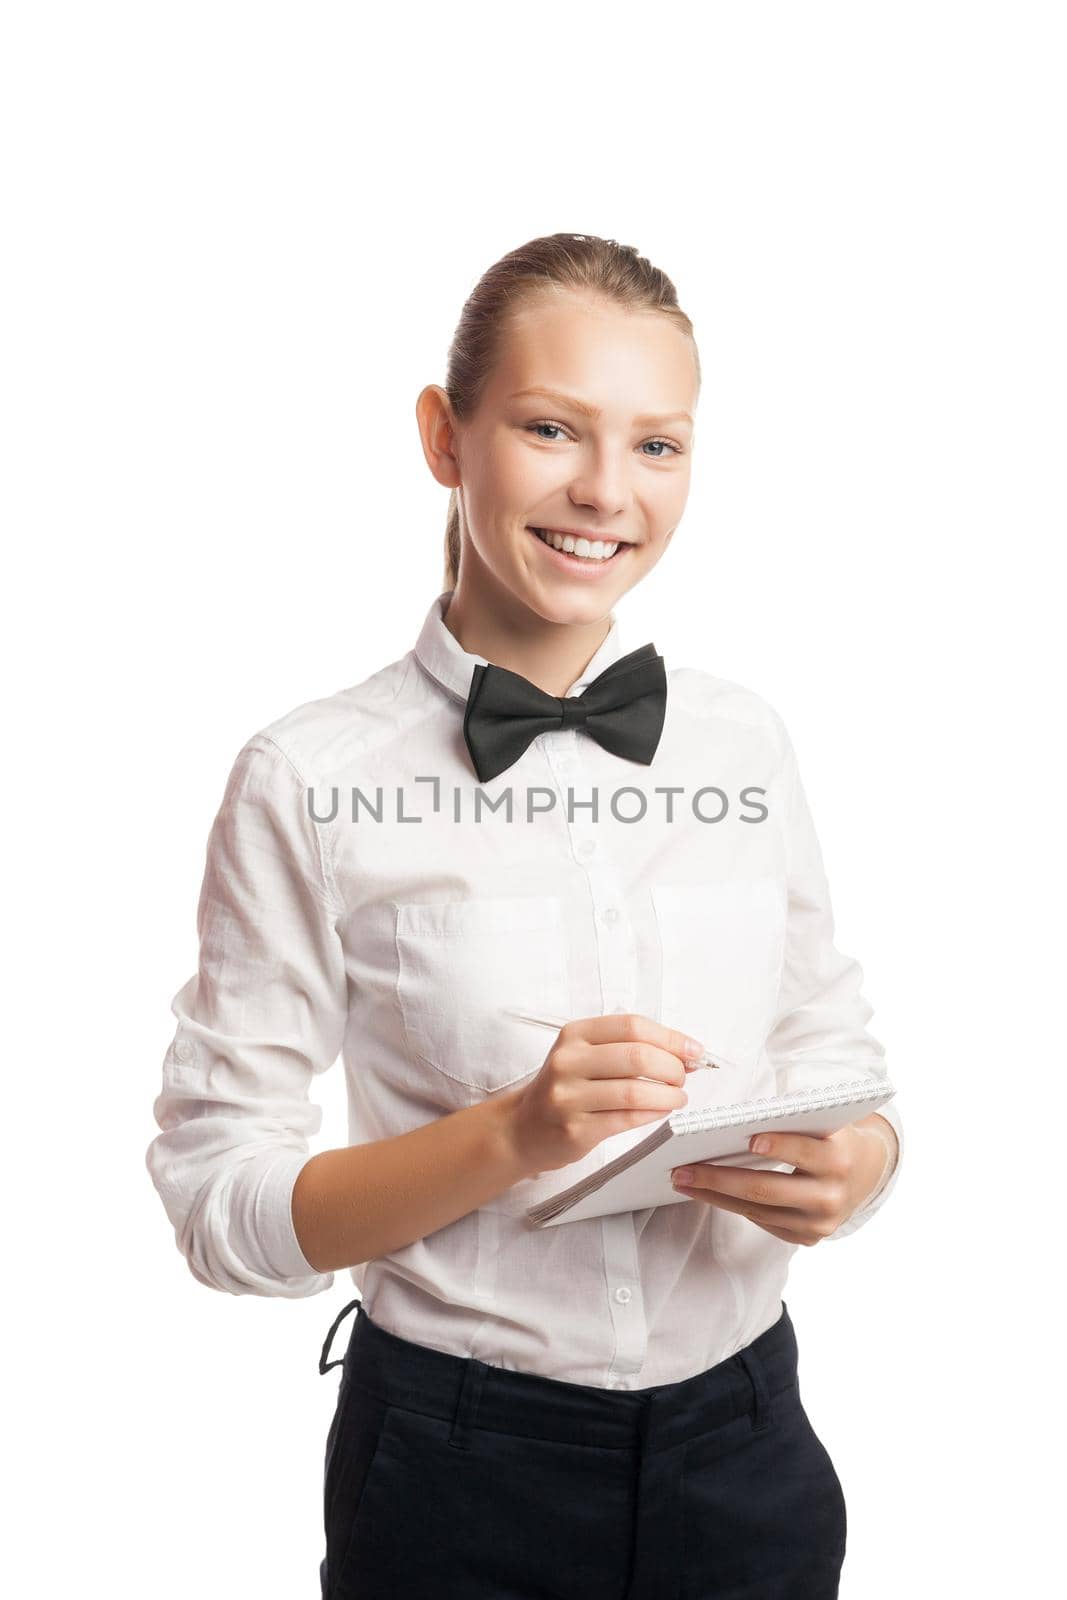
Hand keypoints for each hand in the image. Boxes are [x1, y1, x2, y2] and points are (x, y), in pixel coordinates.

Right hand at [505, 1012, 703, 1177]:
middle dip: (673, 1067)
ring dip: (668, 1094)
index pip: (632, 1026)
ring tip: (678, 1096)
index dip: (671, 1037)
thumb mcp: (586, 1055)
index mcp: (574, 1034)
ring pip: (635, 1091)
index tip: (694, 1050)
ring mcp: (569, 1097)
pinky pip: (627, 1119)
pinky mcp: (575, 1129)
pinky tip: (662, 1110)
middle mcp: (568, 1061)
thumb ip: (630, 1048)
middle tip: (684, 1076)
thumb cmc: (566, 1088)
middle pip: (637, 1056)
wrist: (524, 1128)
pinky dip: (654, 1113)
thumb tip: (686, 1052)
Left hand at [669, 1115, 896, 1246]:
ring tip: (684, 1180)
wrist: (867, 1172)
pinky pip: (764, 1222)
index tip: (749, 1139)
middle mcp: (831, 1196)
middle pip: (768, 1189)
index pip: (806, 1151)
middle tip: (682, 1169)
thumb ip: (793, 1122)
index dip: (780, 1145)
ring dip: (715, 1196)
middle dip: (719, 1179)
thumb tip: (737, 1125)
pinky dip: (733, 1206)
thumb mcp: (824, 1122)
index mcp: (840, 1159)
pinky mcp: (808, 1238)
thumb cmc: (831, 1136)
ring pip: (758, 1210)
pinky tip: (707, 1193)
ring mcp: (820, 1223)